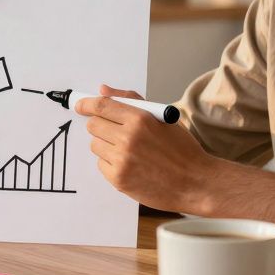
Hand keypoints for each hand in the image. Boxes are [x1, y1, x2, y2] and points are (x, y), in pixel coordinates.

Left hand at [76, 84, 217, 211]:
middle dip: (100, 125)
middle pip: (93, 125)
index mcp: (140, 119)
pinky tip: (131, 165)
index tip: (79, 104)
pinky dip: (111, 163)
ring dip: (106, 145)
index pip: (101, 105)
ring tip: (129, 151)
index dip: (86, 104)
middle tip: (115, 131)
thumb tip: (103, 90)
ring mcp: (122, 160)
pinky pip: (101, 165)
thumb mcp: (162, 118)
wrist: (196, 183)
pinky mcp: (119, 179)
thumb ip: (130, 101)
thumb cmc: (182, 149)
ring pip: (95, 145)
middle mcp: (128, 138)